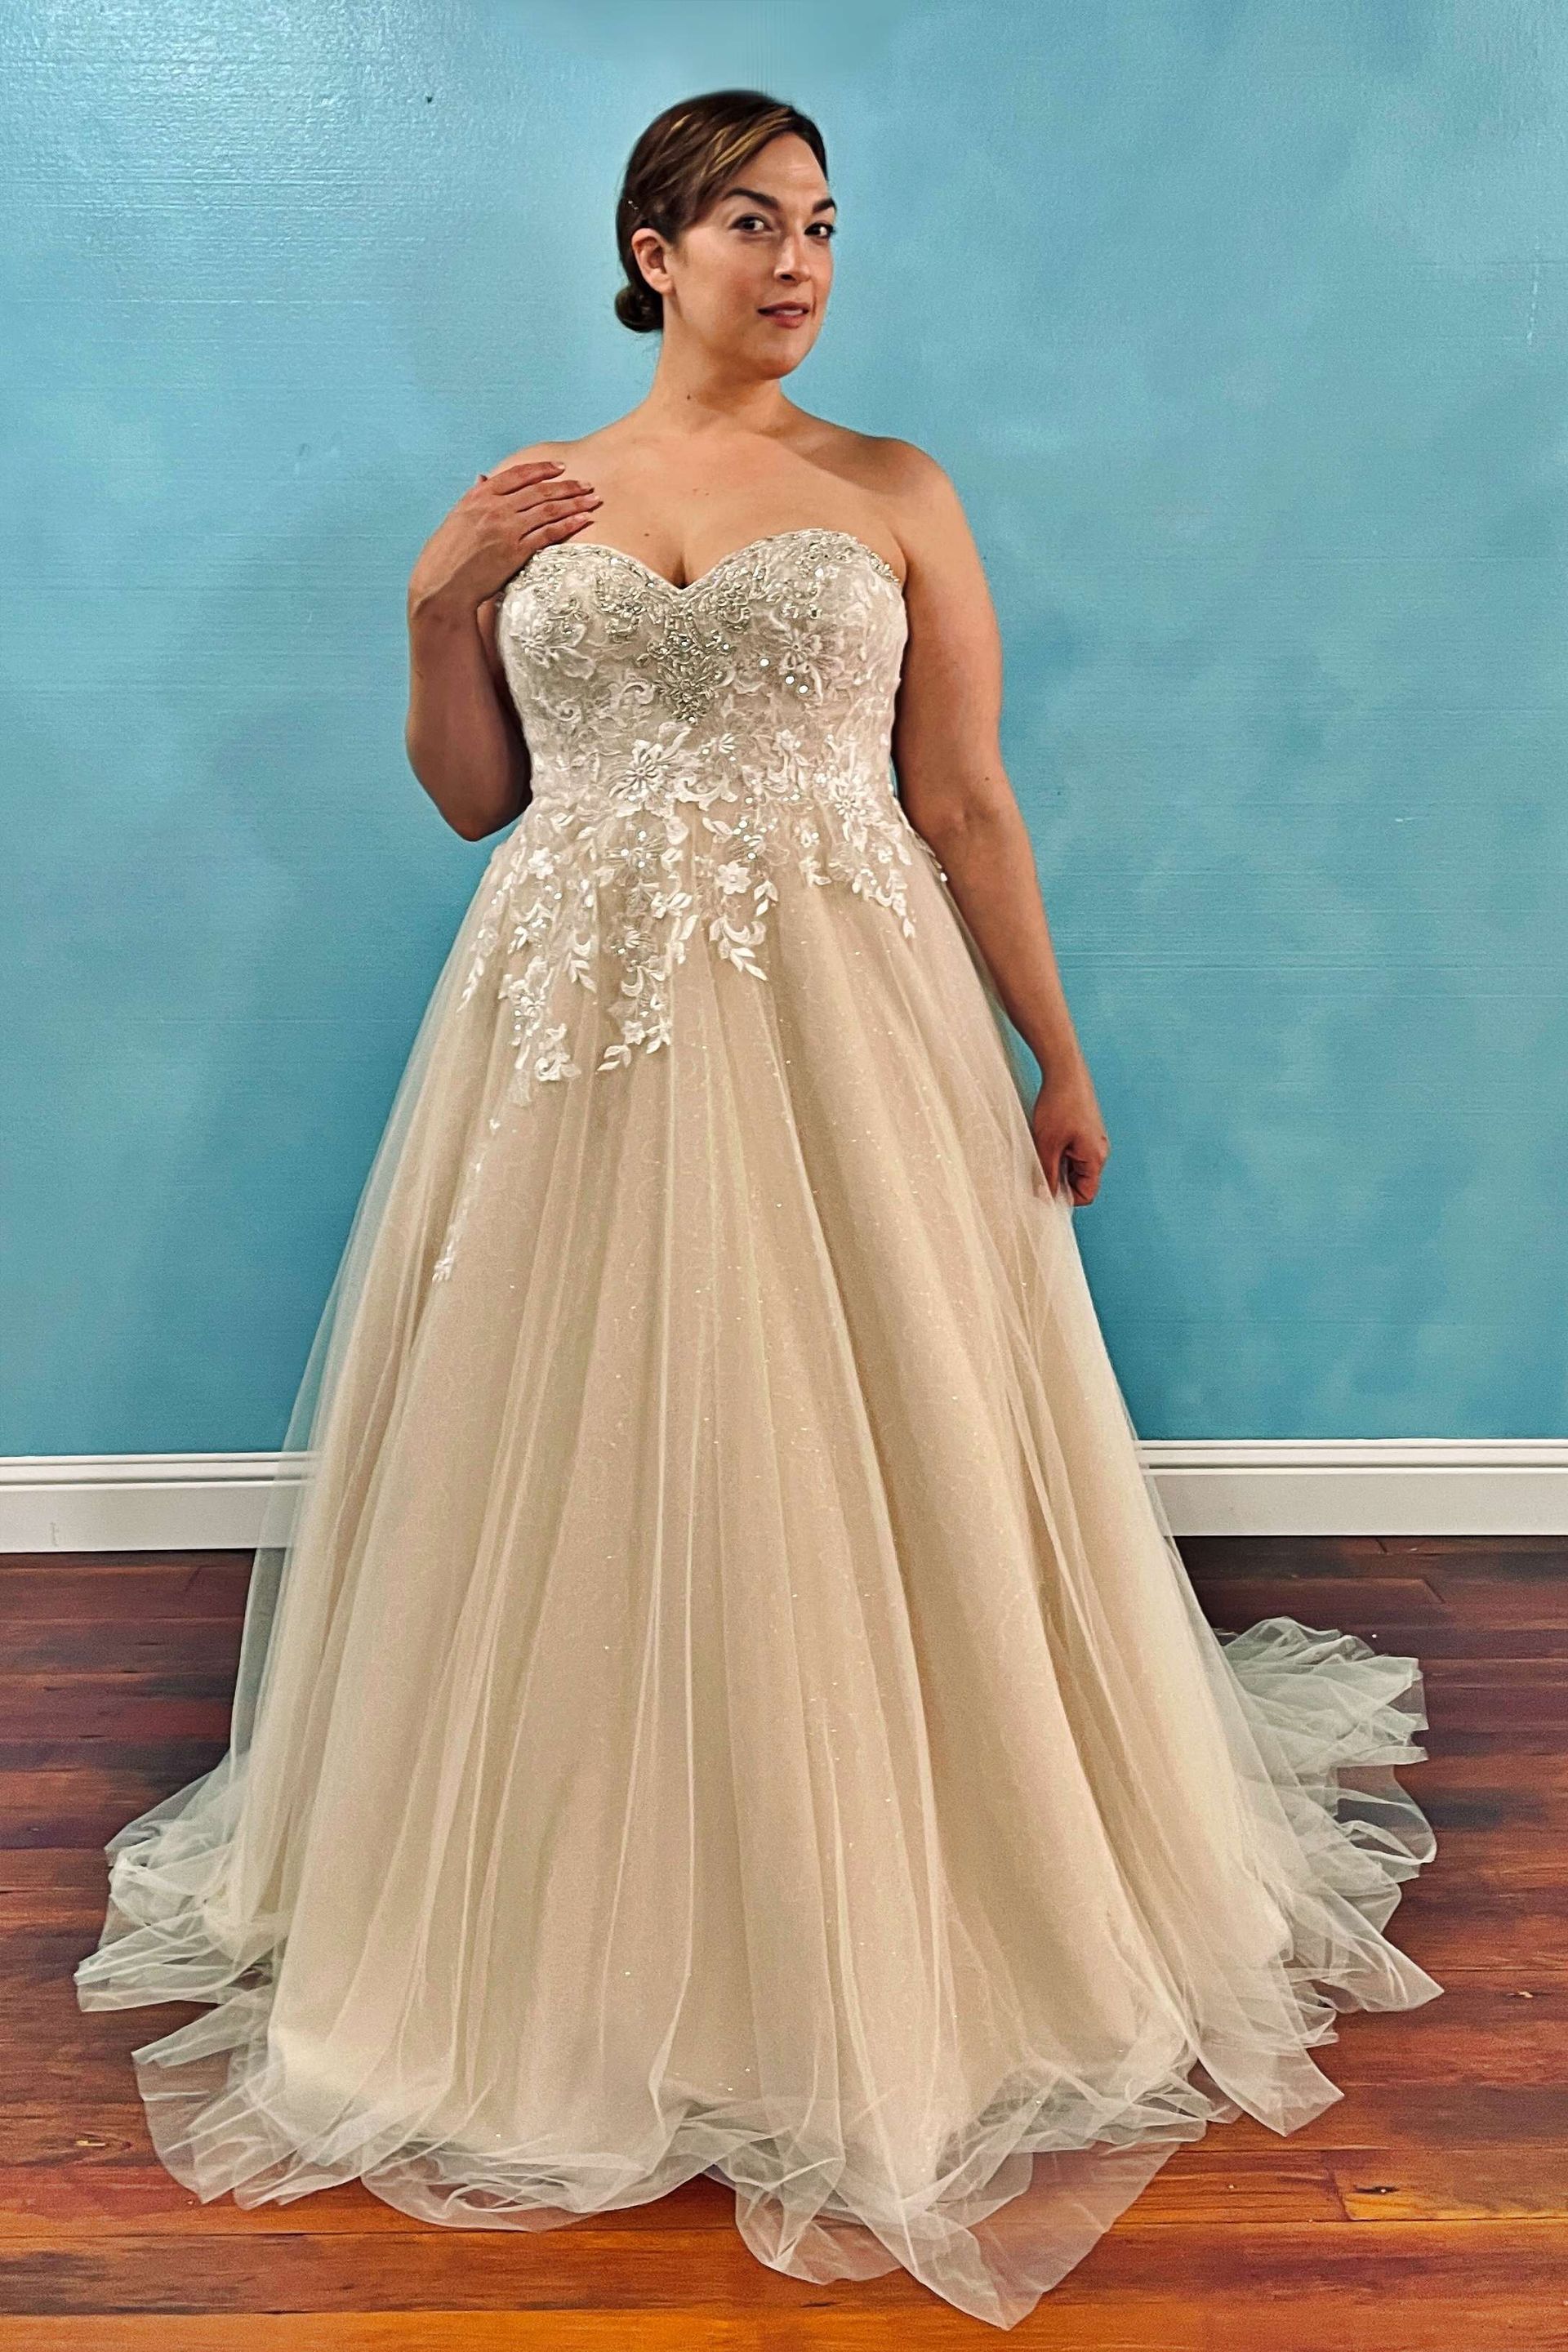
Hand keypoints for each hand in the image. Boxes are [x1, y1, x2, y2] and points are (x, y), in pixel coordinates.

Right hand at [406, 457, 601, 619]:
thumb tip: (482, 478)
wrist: (443, 585)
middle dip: (567, 486)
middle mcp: (495, 508)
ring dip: (575, 503)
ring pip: (549, 509)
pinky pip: (549, 534)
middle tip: (587, 484)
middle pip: (539, 490)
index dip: (542, 469)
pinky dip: (569, 525)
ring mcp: (507, 529)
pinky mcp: (516, 551)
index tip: (560, 467)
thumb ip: (474, 497)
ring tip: (593, 499)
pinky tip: (584, 520)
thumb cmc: (447, 555)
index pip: (518, 475)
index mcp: (480, 496)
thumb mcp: (458, 517)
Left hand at [1029, 1057, 1109, 1206]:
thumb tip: (1045, 1197)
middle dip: (1059, 1179)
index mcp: (1095, 1158)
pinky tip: (1046, 1139)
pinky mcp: (1086, 1129)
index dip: (1065, 1198)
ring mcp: (1093, 1139)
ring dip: (1057, 1163)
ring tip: (1042, 1149)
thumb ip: (1047, 1174)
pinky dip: (1059, 1151)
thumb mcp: (1047, 1145)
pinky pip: (1073, 1150)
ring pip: (1074, 1165)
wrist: (1065, 1070)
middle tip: (1038, 1168)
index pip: (1086, 1194)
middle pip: (1080, 1181)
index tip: (1045, 1192)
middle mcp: (1099, 1150)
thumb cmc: (1059, 1104)